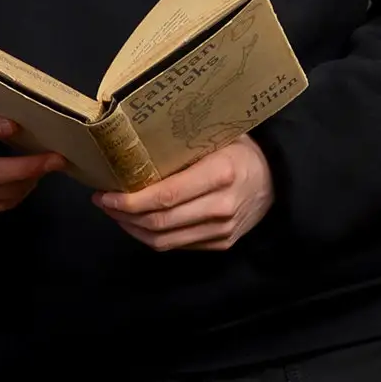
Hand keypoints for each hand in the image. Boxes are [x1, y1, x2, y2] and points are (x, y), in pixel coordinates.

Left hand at [94, 135, 275, 252]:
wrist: (278, 178)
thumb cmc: (240, 150)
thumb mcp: (216, 135)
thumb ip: (180, 144)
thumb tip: (131, 143)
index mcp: (220, 174)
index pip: (165, 197)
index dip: (130, 201)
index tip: (106, 193)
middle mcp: (221, 206)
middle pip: (160, 223)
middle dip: (123, 215)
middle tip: (103, 201)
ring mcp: (222, 230)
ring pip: (164, 241)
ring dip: (132, 229)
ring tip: (115, 212)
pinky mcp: (221, 243)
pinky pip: (177, 246)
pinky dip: (152, 236)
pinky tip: (138, 221)